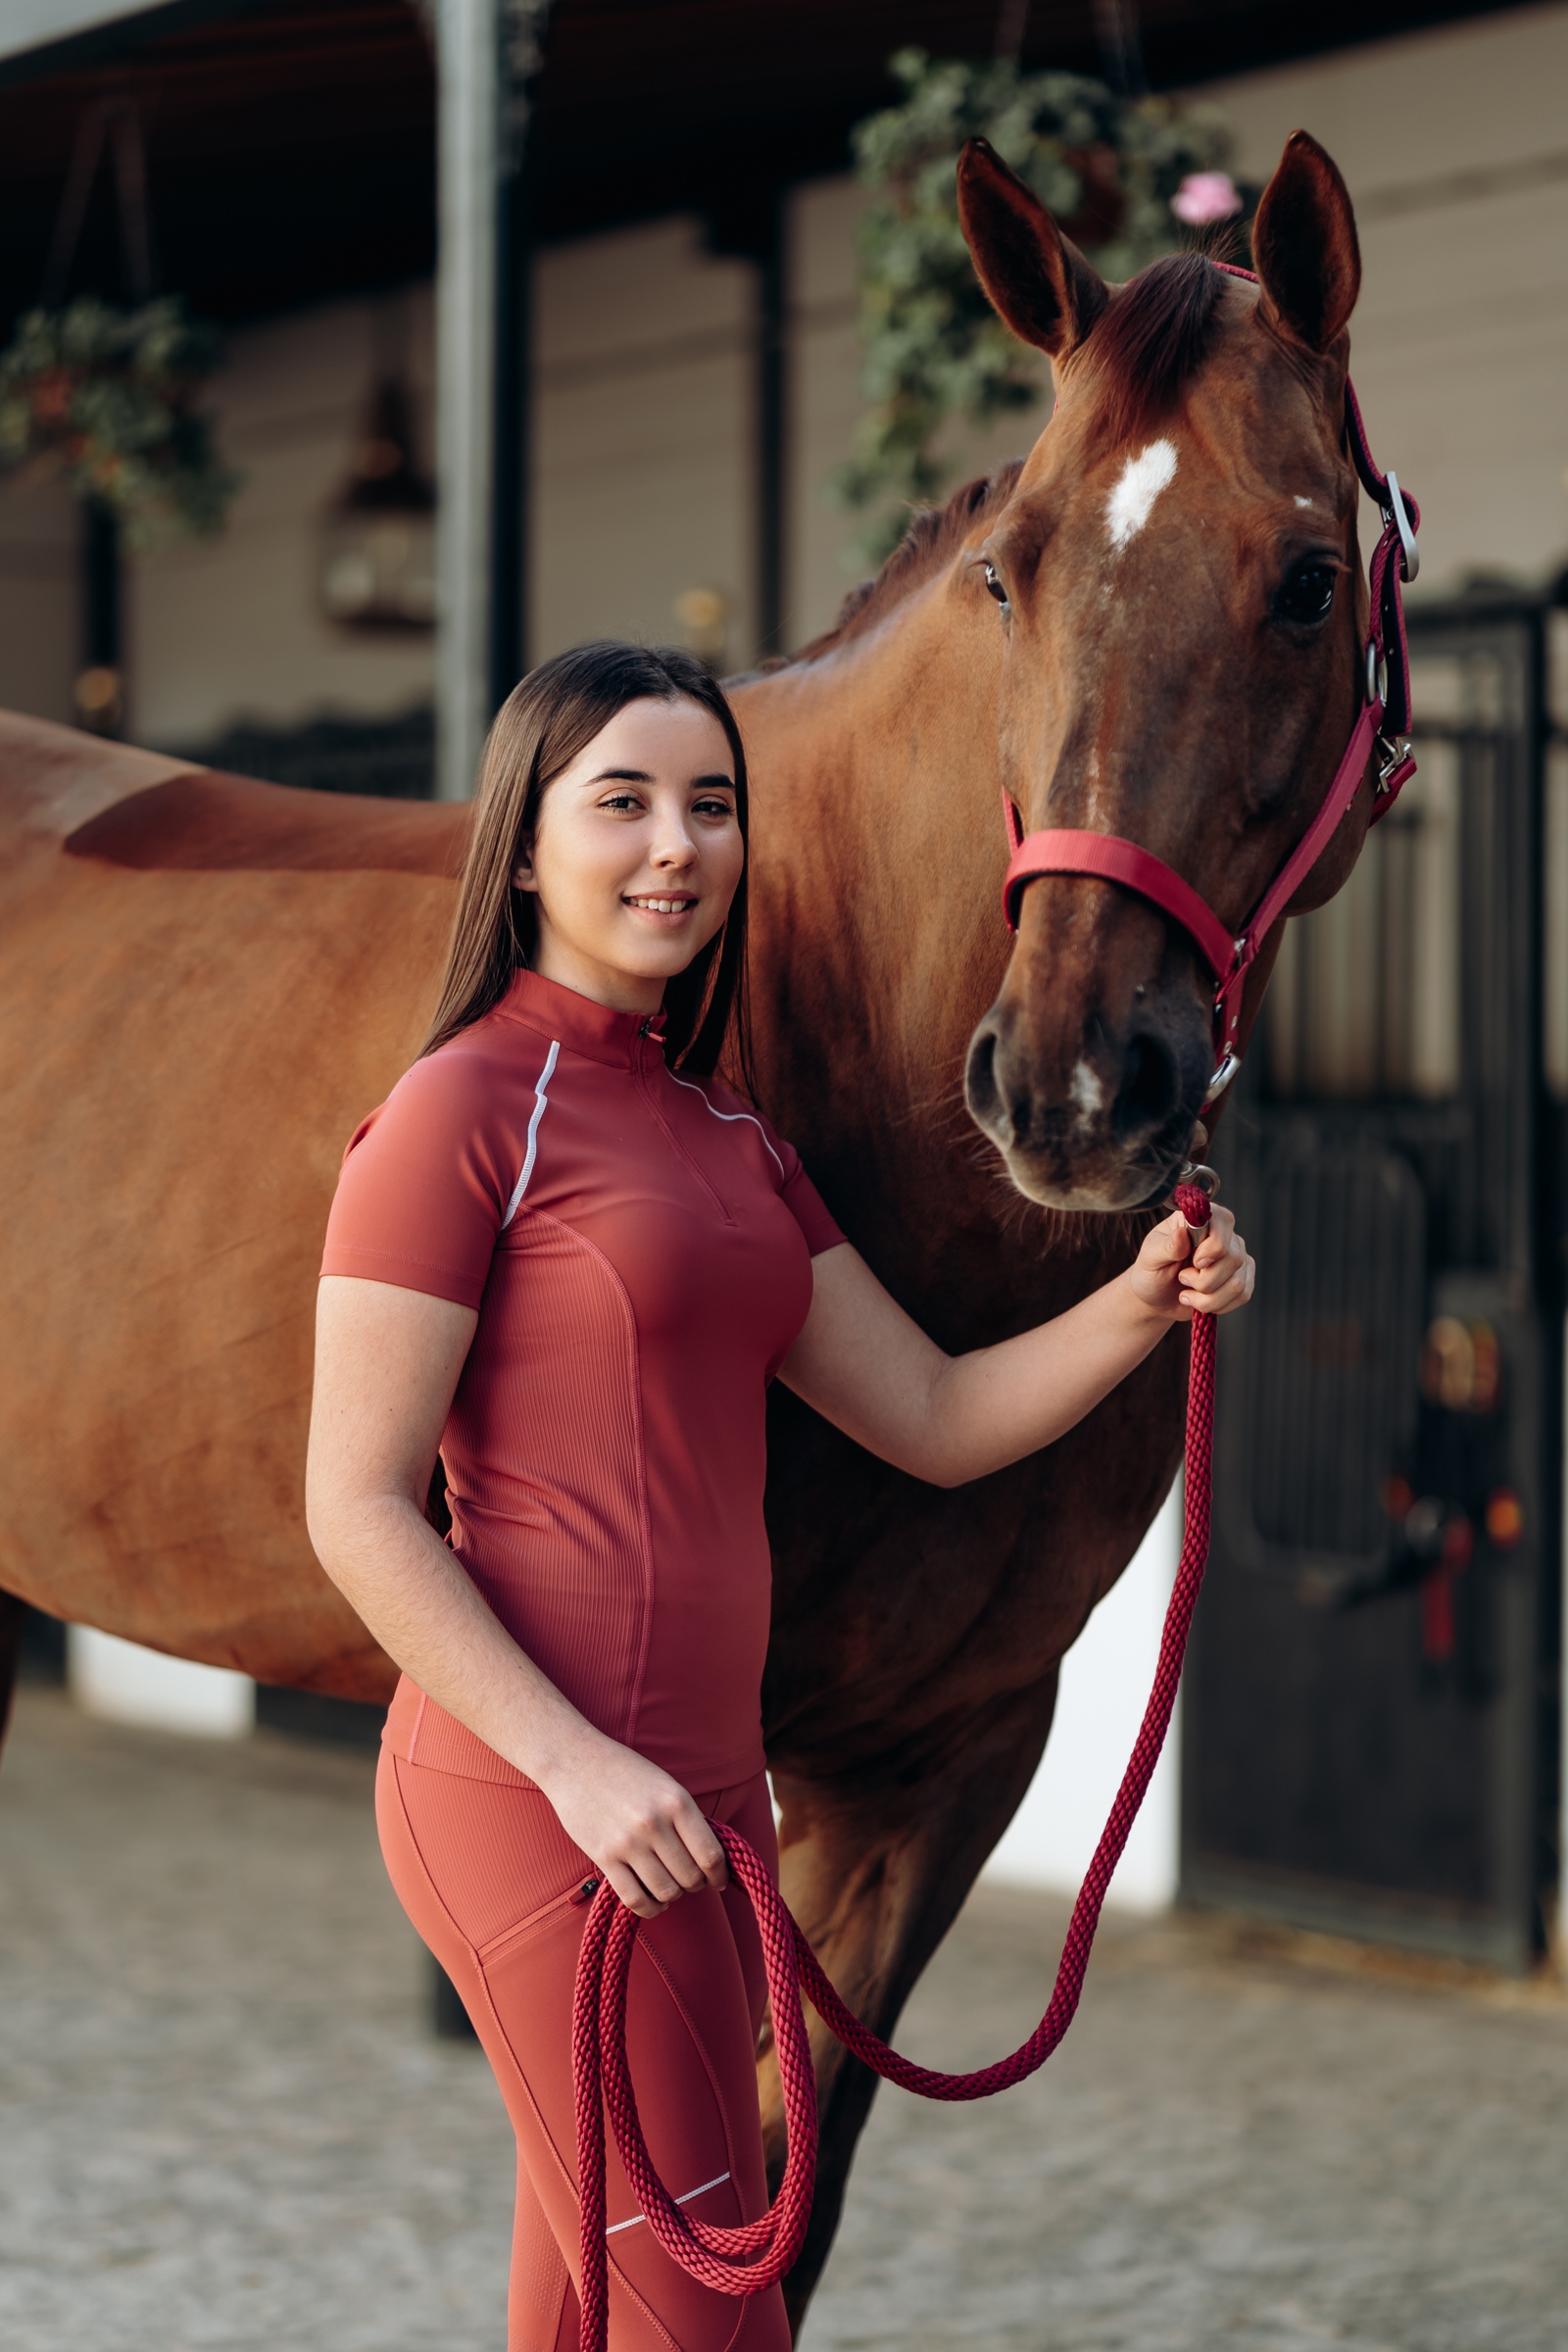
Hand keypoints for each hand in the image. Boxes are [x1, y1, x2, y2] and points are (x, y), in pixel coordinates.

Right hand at [538, 1727, 727, 1918]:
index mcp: (677, 1801)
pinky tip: (654, 1901)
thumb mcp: (665, 1785)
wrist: (574, 1760)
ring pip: (667, 1892)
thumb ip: (686, 1818)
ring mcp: (628, 1842)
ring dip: (674, 1896)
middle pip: (691, 1877)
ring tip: (670, 1887)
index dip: (719, 1875)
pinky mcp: (604, 1857)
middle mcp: (655, 1823)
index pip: (711, 1855)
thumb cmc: (624, 1771)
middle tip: (691, 1881)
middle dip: (696, 1885)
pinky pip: (635, 1899)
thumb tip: (709, 1858)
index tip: (718, 1881)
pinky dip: (650, 1908)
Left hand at [1129, 1202, 1254, 1322]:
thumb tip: (1182, 1234)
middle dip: (1203, 1281)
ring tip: (1187, 1294)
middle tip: (1182, 1278)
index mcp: (1200, 1220)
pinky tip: (1200, 1302)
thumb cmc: (1152, 1271)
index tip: (1195, 1262)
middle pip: (1233, 1258)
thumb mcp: (1150, 1258)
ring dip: (1208, 1298)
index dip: (1213, 1247)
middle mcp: (1225, 1234)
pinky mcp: (1243, 1278)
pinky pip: (1242, 1295)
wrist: (1157, 1297)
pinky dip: (1217, 1306)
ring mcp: (1237, 1256)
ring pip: (1237, 1282)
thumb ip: (1166, 1246)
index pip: (1223, 1221)